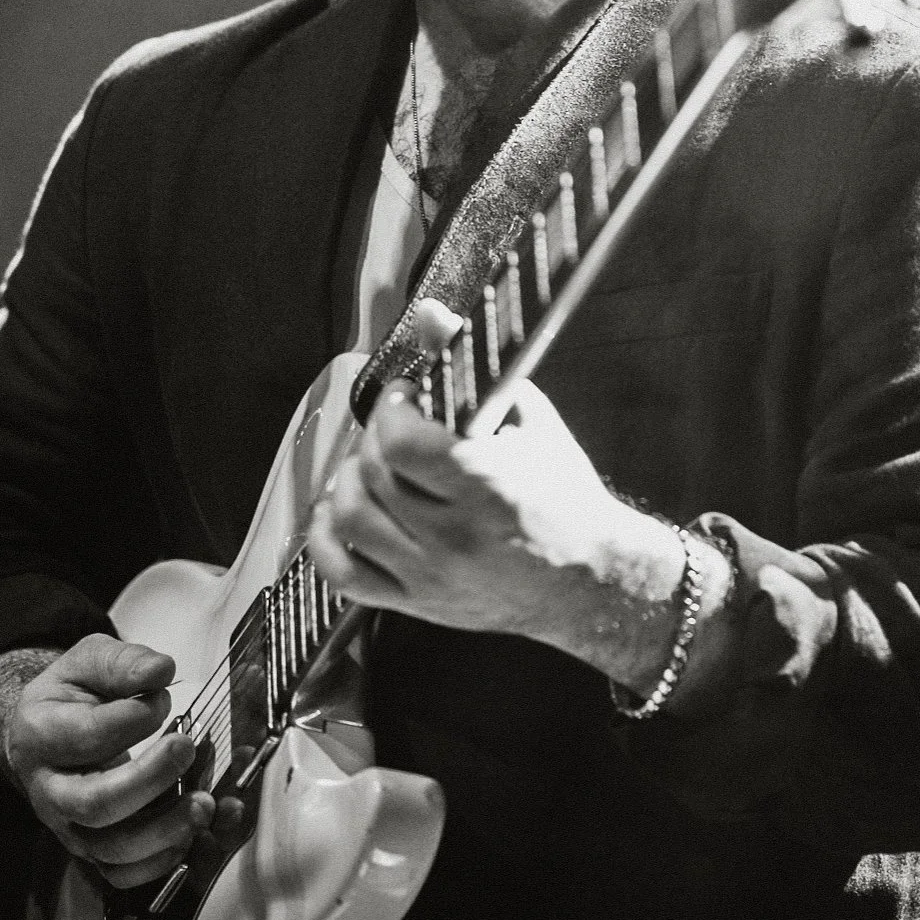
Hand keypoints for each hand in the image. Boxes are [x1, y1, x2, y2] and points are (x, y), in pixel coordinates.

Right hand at [0, 634, 240, 891]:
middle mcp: (48, 791)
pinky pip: (122, 874)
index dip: (131, 720)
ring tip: (204, 802)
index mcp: (39, 735)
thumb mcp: (89, 661)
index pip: (86, 737)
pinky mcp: (92, 852)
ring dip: (164, 830)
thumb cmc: (73, 696)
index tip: (163, 698)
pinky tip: (196, 832)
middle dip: (149, 780)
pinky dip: (163, 861)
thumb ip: (123, 662)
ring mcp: (69, 829)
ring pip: (111, 850)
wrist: (47, 734)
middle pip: (94, 804)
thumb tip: (160, 670)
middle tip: (187, 747)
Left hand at [306, 300, 685, 689]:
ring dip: (349, 481)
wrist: (592, 581)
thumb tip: (430, 315)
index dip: (392, 409)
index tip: (407, 397)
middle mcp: (457, 538)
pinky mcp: (418, 604)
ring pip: (350, 520)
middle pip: (374, 473)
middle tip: (395, 425)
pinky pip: (344, 575)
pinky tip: (343, 512)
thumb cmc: (564, 495)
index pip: (402, 444)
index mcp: (491, 489)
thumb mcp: (531, 421)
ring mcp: (433, 576)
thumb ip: (473, 369)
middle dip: (376, 435)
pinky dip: (327, 539)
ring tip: (373, 466)